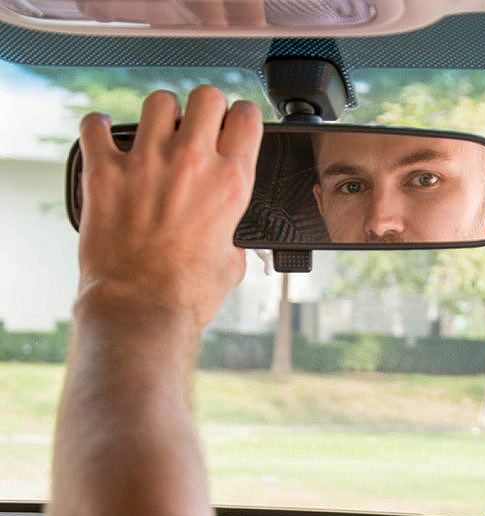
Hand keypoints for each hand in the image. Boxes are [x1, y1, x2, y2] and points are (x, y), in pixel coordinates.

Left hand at [76, 86, 261, 327]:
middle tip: (198, 125)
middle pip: (206, 96)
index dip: (242, 116)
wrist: (141, 307)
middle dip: (205, 108)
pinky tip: (103, 135)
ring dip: (159, 114)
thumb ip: (235, 237)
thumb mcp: (233, 262)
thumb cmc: (186, 292)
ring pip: (158, 101)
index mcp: (230, 182)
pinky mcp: (105, 172)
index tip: (235, 124)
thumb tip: (234, 239)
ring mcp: (146, 162)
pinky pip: (95, 127)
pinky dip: (98, 127)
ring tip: (155, 131)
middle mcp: (192, 162)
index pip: (246, 117)